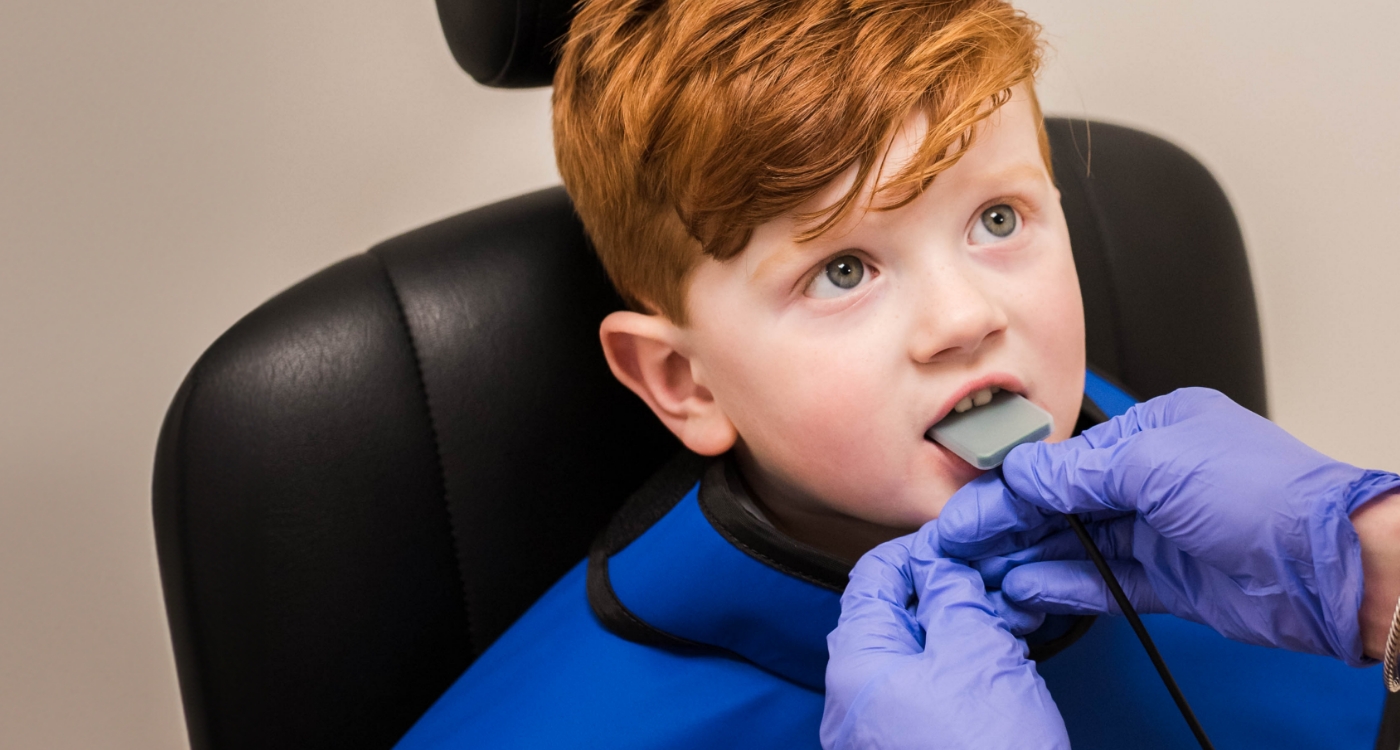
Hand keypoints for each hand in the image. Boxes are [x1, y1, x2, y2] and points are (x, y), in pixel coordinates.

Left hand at [822, 521, 1067, 749]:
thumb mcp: (976, 650)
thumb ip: (951, 593)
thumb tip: (941, 563)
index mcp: (854, 664)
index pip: (873, 578)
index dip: (919, 551)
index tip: (960, 541)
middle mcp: (852, 699)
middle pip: (893, 616)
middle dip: (944, 590)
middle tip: (992, 578)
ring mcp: (876, 731)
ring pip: (915, 655)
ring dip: (959, 628)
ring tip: (1006, 615)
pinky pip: (926, 693)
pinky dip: (959, 668)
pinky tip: (1000, 659)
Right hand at [938, 387, 1399, 665]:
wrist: (1328, 567)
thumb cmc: (1267, 496)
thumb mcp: (1155, 463)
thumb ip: (1078, 472)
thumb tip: (1023, 473)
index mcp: (1155, 433)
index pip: (1064, 457)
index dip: (1013, 478)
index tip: (970, 494)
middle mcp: (1156, 479)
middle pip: (1064, 502)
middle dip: (1010, 520)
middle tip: (962, 537)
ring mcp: (1162, 531)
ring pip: (1076, 543)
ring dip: (1029, 556)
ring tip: (982, 567)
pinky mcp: (1169, 581)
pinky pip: (1101, 581)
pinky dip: (1062, 585)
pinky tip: (1027, 588)